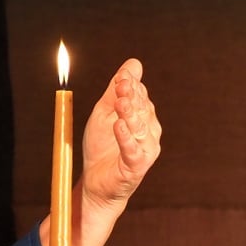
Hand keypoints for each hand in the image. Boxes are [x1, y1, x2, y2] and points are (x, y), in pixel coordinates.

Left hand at [78, 59, 161, 213]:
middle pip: (143, 109)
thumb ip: (116, 90)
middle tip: (121, 85)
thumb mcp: (104, 113)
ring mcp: (145, 149)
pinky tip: (119, 127)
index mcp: (143, 116)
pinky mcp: (137, 167)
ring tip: (120, 103)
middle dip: (131, 96)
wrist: (96, 182)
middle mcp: (149, 131)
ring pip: (140, 128)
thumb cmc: (102, 147)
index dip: (131, 85)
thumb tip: (134, 63)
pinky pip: (133, 151)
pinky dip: (126, 138)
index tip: (121, 77)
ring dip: (130, 114)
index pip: (140, 95)